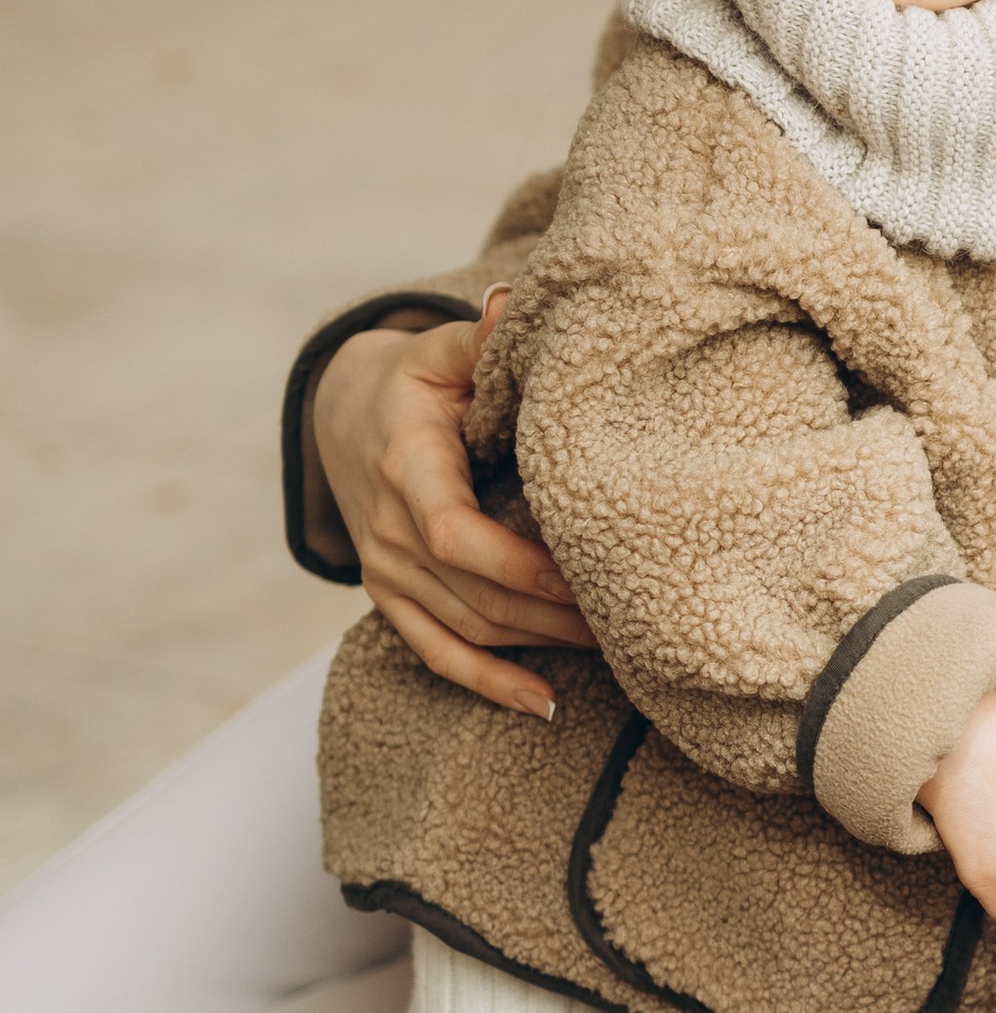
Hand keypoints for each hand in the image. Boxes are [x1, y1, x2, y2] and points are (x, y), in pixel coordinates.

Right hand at [310, 295, 593, 716]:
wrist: (343, 414)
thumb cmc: (415, 377)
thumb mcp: (441, 350)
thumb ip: (480, 337)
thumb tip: (512, 308)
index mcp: (406, 465)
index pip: (452, 534)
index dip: (517, 566)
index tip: (585, 576)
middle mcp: (389, 528)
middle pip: (473, 593)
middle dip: (553, 614)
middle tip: (634, 618)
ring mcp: (386, 569)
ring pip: (465, 628)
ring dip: (537, 646)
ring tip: (615, 652)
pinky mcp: (391, 594)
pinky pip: (435, 652)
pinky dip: (487, 684)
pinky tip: (542, 703)